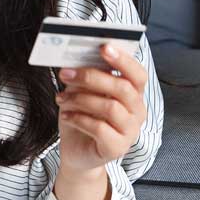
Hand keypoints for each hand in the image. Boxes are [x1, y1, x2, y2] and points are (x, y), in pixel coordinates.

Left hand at [54, 43, 147, 173]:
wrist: (78, 152)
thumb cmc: (83, 118)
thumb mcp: (83, 93)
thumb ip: (87, 77)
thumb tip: (77, 58)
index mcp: (134, 94)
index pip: (137, 74)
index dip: (123, 59)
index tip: (104, 47)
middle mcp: (137, 111)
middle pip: (122, 88)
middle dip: (91, 77)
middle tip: (66, 73)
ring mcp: (130, 131)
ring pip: (110, 107)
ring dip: (80, 99)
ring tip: (61, 98)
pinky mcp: (117, 148)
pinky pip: (99, 128)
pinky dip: (78, 118)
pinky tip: (66, 115)